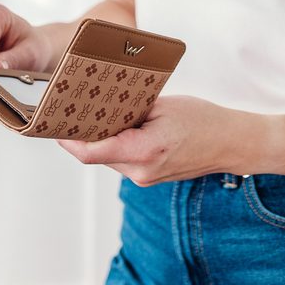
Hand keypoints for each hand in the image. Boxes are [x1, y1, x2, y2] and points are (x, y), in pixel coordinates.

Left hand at [56, 95, 237, 183]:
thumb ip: (130, 109)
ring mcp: (146, 178)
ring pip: (109, 157)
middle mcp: (141, 171)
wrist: (231, 144)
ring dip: (101, 139)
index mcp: (144, 151)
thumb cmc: (202, 119)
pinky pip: (123, 160)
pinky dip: (116, 144)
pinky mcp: (150, 177)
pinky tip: (118, 125)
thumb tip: (102, 107)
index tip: (53, 127)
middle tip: (70, 111)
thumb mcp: (164, 106)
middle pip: (98, 154)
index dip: (69, 141)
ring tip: (94, 113)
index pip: (92, 152)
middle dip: (83, 134)